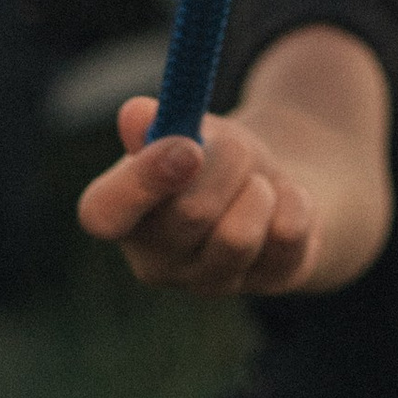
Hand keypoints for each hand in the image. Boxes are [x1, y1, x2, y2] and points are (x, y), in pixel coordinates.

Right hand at [76, 97, 321, 294]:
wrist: (269, 184)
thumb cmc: (211, 156)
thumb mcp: (187, 128)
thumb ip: (160, 121)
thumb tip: (135, 114)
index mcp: (120, 215)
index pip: (103, 215)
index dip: (139, 183)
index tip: (186, 148)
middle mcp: (155, 261)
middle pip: (189, 214)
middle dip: (225, 163)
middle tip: (236, 146)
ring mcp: (210, 282)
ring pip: (237, 236)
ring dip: (257, 188)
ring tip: (257, 181)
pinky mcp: (266, 283)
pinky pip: (286, 235)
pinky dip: (294, 200)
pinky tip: (283, 200)